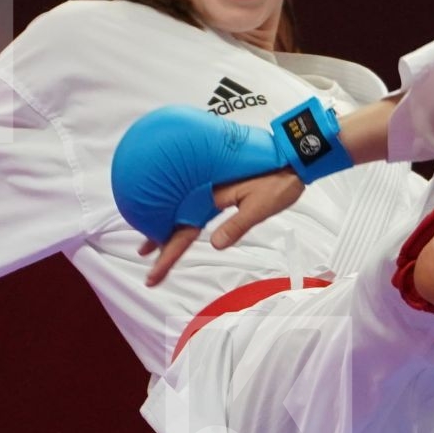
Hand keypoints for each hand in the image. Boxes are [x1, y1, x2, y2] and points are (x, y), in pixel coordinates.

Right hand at [138, 167, 304, 285]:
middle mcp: (207, 191)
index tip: (153, 273)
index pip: (184, 231)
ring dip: (164, 229)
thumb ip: (237, 224)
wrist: (293, 158)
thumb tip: (214, 244)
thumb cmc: (279, 181)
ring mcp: (211, 189)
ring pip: (181, 213)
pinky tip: (175, 221)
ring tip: (146, 245)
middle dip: (159, 242)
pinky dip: (180, 215)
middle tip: (140, 257)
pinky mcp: (220, 189)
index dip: (168, 253)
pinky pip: (193, 205)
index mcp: (212, 196)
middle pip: (176, 221)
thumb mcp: (260, 206)